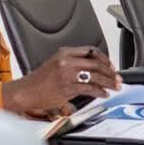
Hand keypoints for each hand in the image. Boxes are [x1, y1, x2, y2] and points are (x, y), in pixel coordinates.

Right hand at [3, 47, 120, 118]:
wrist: (25, 91)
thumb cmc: (40, 80)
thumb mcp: (56, 63)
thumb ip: (74, 63)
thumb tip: (94, 70)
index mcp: (65, 52)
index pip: (91, 51)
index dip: (104, 58)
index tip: (111, 66)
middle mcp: (67, 61)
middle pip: (96, 64)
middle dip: (110, 72)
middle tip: (118, 78)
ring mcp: (67, 74)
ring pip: (95, 76)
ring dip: (109, 82)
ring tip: (115, 86)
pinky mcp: (68, 88)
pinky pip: (89, 88)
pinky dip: (99, 92)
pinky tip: (103, 94)